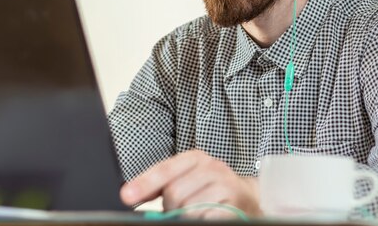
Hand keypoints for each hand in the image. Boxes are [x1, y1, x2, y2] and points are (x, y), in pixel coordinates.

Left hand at [120, 149, 261, 218]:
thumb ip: (164, 184)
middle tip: (183, 211)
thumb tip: (132, 194)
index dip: (145, 183)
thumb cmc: (213, 192)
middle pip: (174, 193)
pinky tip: (208, 217)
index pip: (166, 170)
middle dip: (172, 208)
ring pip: (188, 209)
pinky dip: (202, 220)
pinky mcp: (236, 207)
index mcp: (197, 159)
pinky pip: (206, 219)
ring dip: (188, 217)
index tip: (127, 196)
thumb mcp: (189, 180)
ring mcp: (227, 186)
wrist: (251, 200)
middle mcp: (214, 168)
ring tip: (200, 213)